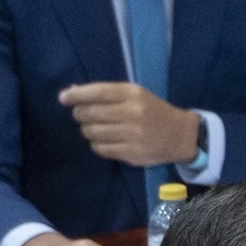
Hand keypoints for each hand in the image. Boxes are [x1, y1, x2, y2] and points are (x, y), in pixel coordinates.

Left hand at [59, 82, 199, 166]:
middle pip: (89, 113)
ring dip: (89, 131)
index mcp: (133, 94)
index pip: (96, 92)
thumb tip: (70, 93)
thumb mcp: (135, 95)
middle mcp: (132, 112)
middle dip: (81, 115)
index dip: (75, 95)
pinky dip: (98, 145)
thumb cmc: (154, 111)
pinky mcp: (131, 152)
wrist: (182, 135)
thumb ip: (105, 94)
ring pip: (92, 132)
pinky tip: (107, 141)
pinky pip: (100, 148)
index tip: (63, 99)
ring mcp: (132, 134)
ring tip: (98, 129)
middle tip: (85, 116)